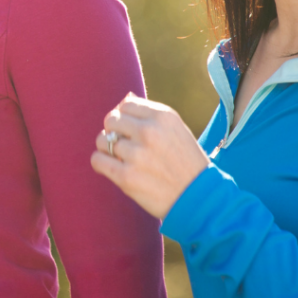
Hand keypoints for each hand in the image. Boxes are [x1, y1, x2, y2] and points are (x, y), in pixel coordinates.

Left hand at [91, 93, 210, 219]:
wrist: (200, 199)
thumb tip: (125, 98)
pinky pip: (97, 160)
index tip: (129, 130)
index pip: (125, 105)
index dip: (124, 117)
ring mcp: (137, 154)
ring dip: (107, 149)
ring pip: (101, 141)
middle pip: (111, 120)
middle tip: (123, 145)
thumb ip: (150, 114)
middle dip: (113, 132)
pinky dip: (101, 163)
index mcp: (163, 116)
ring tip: (120, 158)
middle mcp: (149, 132)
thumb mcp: (176, 130)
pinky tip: (112, 167)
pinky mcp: (126, 176)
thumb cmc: (186, 162)